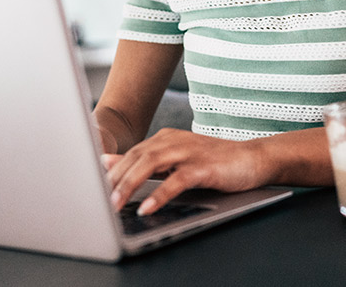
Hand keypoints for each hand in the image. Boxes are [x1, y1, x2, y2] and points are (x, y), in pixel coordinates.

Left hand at [102, 128, 262, 215]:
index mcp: (164, 139)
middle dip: (115, 179)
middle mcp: (172, 141)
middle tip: (98, 199)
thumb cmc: (213, 161)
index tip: (93, 185)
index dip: (111, 170)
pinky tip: (147, 207)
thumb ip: (143, 160)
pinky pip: (176, 181)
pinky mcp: (203, 166)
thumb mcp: (175, 159)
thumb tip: (107, 162)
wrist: (252, 158)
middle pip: (136, 157)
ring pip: (151, 164)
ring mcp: (188, 152)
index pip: (131, 153)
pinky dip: (159, 194)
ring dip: (130, 184)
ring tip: (115, 204)